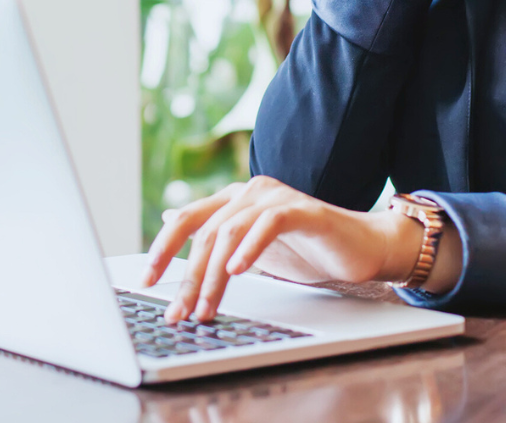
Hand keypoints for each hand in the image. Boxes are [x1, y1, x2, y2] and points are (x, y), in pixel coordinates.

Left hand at [140, 176, 424, 323]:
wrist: (360, 248)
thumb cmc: (306, 249)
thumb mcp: (251, 249)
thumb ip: (217, 238)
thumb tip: (170, 233)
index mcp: (236, 199)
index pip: (187, 218)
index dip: (163, 248)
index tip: (146, 281)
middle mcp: (252, 191)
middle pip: (206, 231)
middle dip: (188, 277)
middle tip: (180, 313)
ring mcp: (277, 197)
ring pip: (231, 230)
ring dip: (213, 275)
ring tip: (206, 307)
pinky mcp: (303, 209)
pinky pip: (269, 223)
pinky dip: (250, 247)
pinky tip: (238, 270)